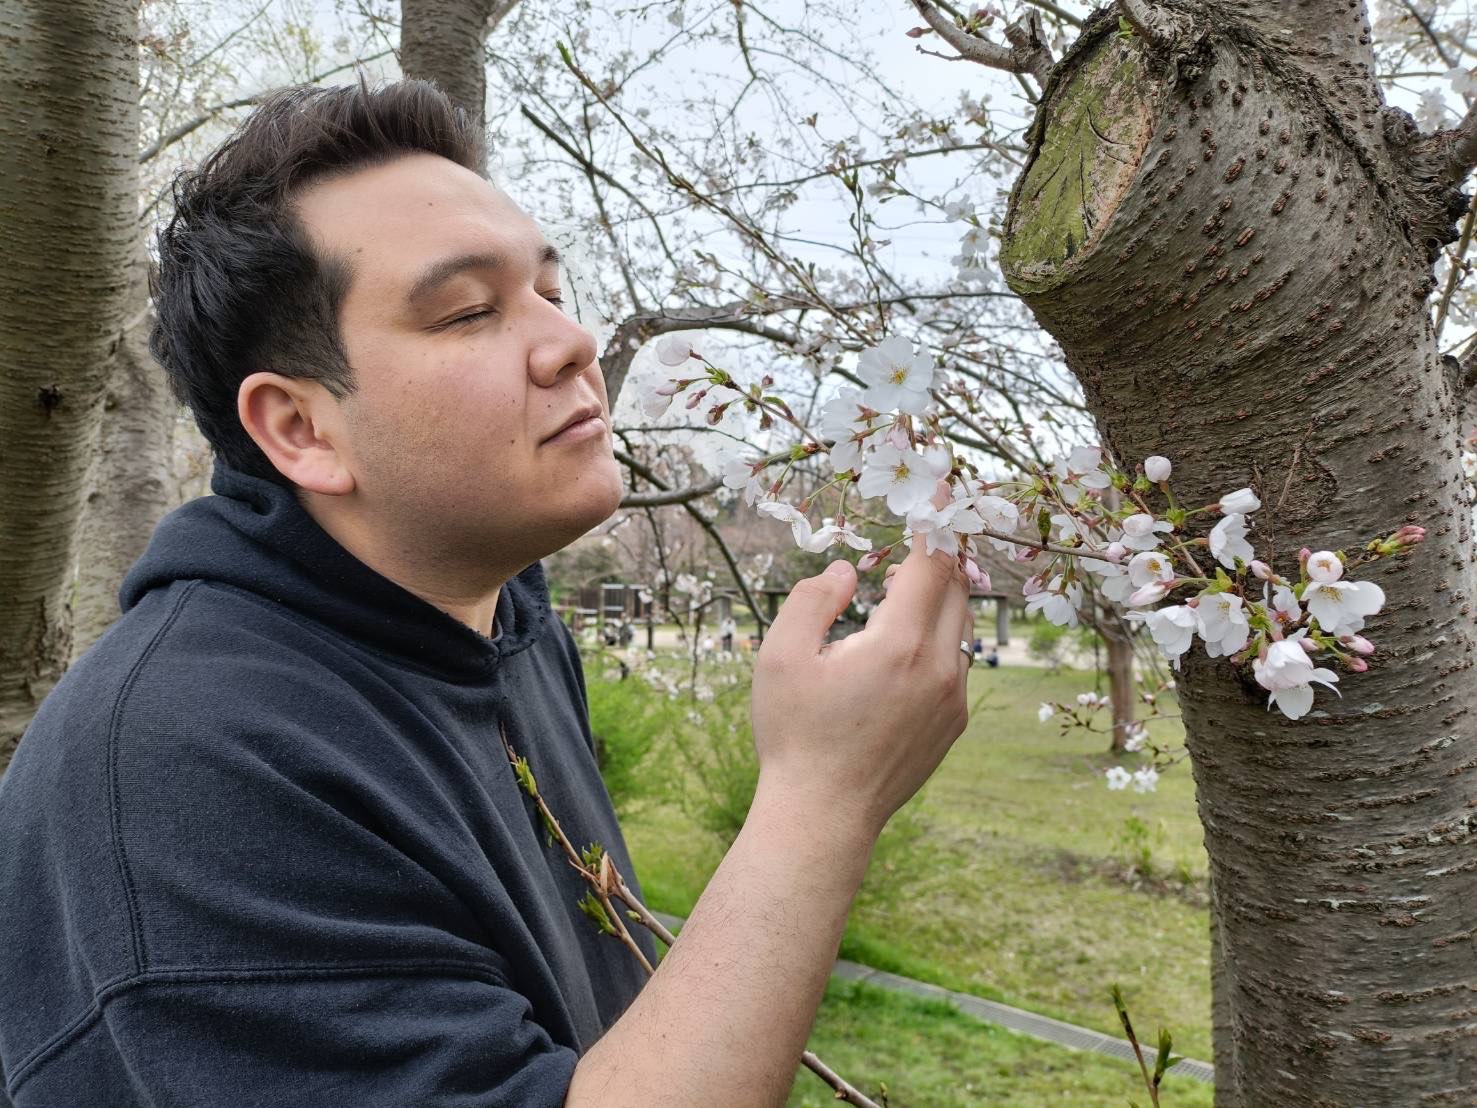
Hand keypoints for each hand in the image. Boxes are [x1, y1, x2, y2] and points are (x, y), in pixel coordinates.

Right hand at [750, 492, 973, 839]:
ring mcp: (953, 699)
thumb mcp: (780, 658)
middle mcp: (940, 669)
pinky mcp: (953, 724)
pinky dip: (935, 639)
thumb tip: (847, 570)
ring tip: (891, 596)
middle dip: (936, 555)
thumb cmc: (794, 736)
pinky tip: (895, 652)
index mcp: (899, 645)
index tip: (940, 484)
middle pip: (956, 588)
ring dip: (933, 600)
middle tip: (910, 535)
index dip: (937, 518)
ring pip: (958, 627)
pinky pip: (954, 662)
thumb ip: (812, 600)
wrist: (823, 817)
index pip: (933, 562)